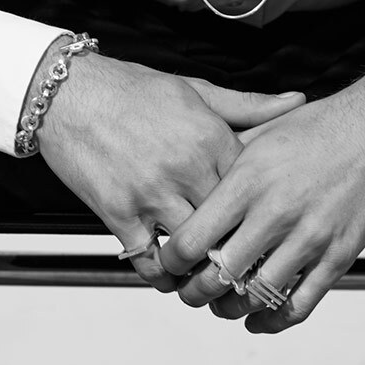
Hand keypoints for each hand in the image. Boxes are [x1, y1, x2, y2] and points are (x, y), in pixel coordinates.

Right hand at [36, 41, 304, 291]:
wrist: (69, 93)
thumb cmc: (132, 89)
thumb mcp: (195, 90)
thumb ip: (247, 105)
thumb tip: (295, 102)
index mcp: (210, 137)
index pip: (253, 190)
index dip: (260, 211)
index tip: (265, 225)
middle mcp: (186, 167)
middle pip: (229, 226)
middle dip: (237, 245)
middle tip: (245, 261)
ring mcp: (152, 193)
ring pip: (194, 250)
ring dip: (202, 265)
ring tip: (210, 272)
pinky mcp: (119, 212)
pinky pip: (149, 261)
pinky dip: (162, 274)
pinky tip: (169, 271)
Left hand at [159, 59, 364, 329]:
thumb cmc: (321, 126)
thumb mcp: (262, 131)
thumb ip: (225, 160)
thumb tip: (193, 182)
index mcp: (249, 179)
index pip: (194, 238)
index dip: (173, 260)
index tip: (170, 264)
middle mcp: (276, 211)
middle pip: (219, 275)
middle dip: (196, 292)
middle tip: (190, 292)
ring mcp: (310, 237)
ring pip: (256, 296)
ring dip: (232, 309)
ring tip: (223, 305)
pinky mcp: (340, 255)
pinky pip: (301, 304)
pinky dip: (275, 321)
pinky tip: (261, 319)